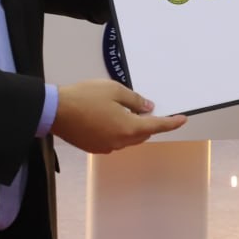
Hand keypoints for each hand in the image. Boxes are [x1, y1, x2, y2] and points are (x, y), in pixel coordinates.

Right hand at [50, 79, 185, 153]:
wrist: (56, 110)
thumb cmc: (85, 97)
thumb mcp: (115, 90)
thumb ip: (135, 100)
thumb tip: (148, 108)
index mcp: (128, 128)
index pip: (157, 126)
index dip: (171, 123)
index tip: (182, 119)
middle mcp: (120, 142)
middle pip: (142, 134)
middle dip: (149, 123)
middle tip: (148, 109)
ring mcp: (106, 147)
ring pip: (128, 139)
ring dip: (132, 127)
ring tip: (125, 110)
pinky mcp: (94, 147)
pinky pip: (114, 141)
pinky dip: (118, 131)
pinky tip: (109, 118)